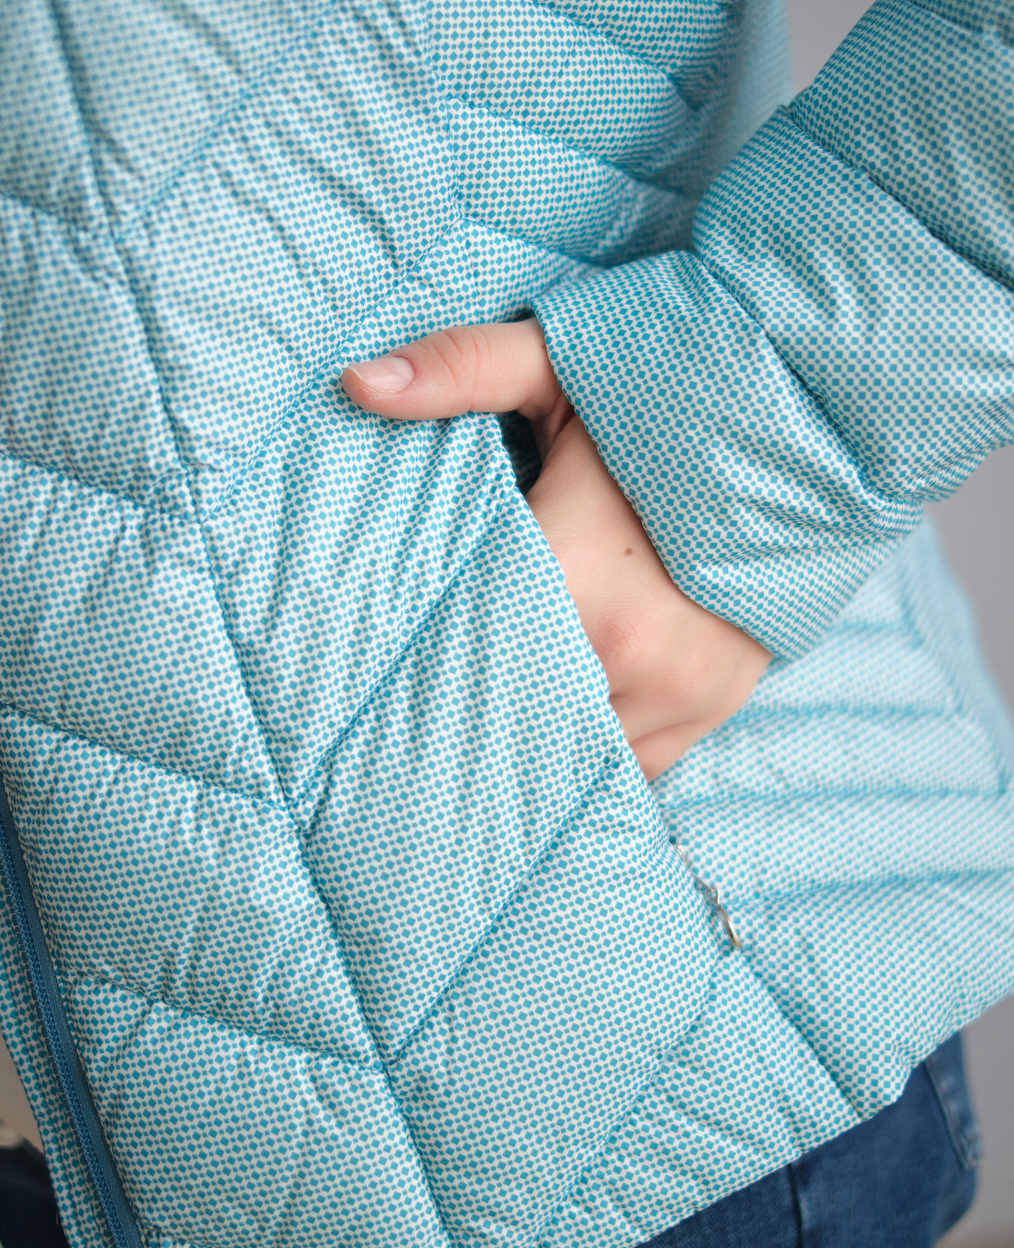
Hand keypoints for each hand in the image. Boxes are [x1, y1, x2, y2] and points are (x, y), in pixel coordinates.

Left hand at [342, 318, 769, 779]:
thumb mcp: (565, 367)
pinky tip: (567, 715)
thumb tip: (355, 385)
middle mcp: (630, 647)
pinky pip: (634, 763)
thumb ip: (461, 369)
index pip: (465, 656)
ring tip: (500, 712)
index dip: (421, 669)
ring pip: (574, 747)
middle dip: (472, 711)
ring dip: (538, 731)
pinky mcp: (714, 703)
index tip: (384, 683)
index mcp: (576, 571)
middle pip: (513, 715)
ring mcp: (680, 685)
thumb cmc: (674, 393)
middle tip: (419, 723)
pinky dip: (595, 746)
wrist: (816, 425)